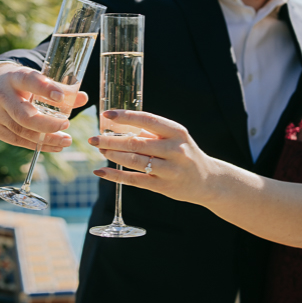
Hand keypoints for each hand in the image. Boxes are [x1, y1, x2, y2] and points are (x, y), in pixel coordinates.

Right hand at [0, 63, 87, 151]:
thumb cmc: (19, 84)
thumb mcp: (34, 80)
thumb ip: (59, 88)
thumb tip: (83, 97)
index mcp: (14, 77)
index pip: (28, 81)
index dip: (44, 88)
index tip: (60, 97)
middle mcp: (2, 95)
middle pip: (24, 115)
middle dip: (47, 123)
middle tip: (67, 124)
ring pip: (22, 131)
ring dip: (47, 138)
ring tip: (66, 140)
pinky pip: (18, 141)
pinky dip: (38, 145)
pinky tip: (55, 146)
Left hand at [89, 109, 214, 202]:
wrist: (208, 181)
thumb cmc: (184, 153)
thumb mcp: (173, 138)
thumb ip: (150, 133)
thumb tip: (118, 126)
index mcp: (176, 132)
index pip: (147, 120)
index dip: (125, 117)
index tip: (106, 115)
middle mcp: (175, 149)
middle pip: (136, 143)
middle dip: (111, 140)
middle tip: (93, 138)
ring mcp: (170, 169)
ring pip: (135, 161)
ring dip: (113, 156)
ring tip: (100, 150)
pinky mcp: (163, 186)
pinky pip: (135, 180)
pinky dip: (116, 176)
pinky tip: (102, 172)